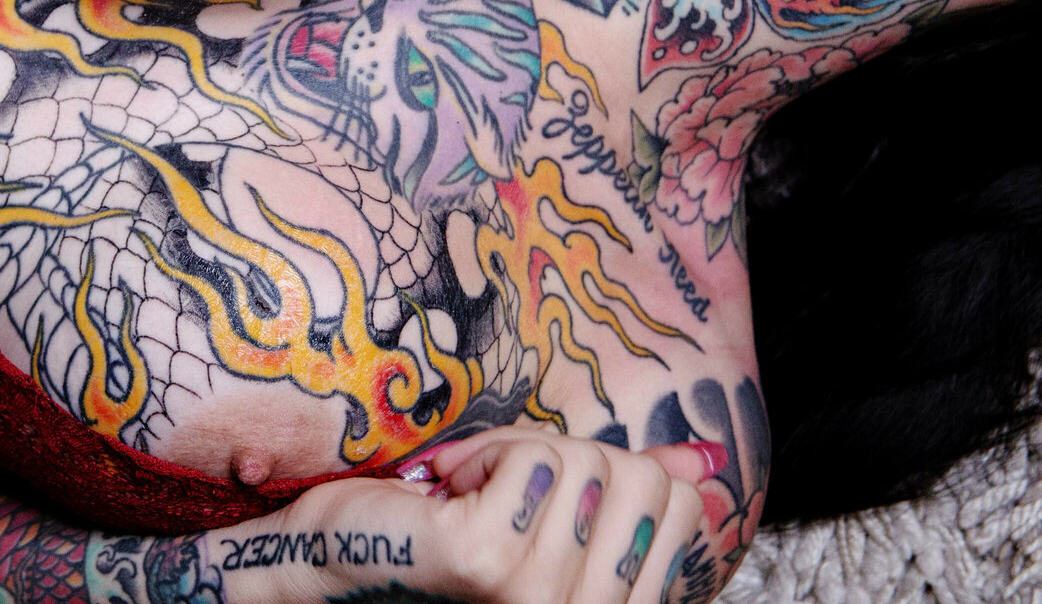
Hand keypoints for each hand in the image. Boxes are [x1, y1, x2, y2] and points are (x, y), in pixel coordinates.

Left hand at [230, 429, 711, 603]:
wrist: (338, 555)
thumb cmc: (445, 524)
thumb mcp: (551, 502)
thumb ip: (626, 490)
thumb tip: (703, 462)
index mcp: (612, 603)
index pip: (677, 499)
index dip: (609, 468)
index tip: (543, 493)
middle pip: (637, 472)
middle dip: (565, 453)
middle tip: (502, 486)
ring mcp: (536, 595)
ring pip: (580, 458)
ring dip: (512, 452)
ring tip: (467, 492)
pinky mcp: (487, 561)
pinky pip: (528, 456)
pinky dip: (482, 453)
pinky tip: (444, 493)